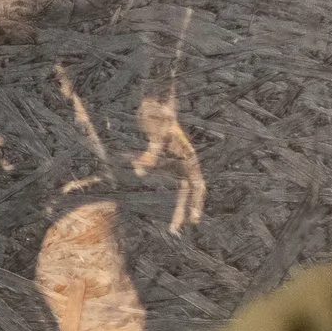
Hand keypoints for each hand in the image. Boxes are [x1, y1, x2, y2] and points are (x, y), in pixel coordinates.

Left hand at [131, 94, 206, 233]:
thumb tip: (140, 171)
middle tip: (174, 231)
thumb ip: (151, 154)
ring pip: (173, 186)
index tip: (194, 221)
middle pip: (186, 192)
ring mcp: (173, 158)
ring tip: (168, 223)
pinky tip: (135, 169)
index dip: (196, 204)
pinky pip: (154, 167)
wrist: (154, 99)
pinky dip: (144, 168)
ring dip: (170, 203)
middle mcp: (183, 161)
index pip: (197, 187)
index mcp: (189, 159)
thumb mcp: (157, 136)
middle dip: (180, 212)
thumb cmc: (161, 115)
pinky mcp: (160, 153)